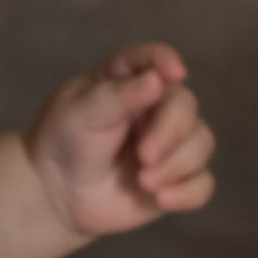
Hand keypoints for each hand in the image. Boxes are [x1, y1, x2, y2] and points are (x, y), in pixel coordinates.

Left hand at [25, 42, 214, 241]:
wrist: (55, 194)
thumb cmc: (63, 142)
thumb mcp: (79, 113)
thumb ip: (117, 95)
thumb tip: (157, 80)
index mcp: (128, 79)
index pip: (154, 59)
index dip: (166, 62)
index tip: (174, 74)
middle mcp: (156, 107)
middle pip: (186, 108)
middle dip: (170, 132)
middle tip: (144, 155)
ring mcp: (170, 144)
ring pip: (201, 144)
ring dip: (178, 164)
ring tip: (144, 181)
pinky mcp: (176, 179)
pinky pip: (202, 183)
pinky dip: (188, 192)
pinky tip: (162, 198)